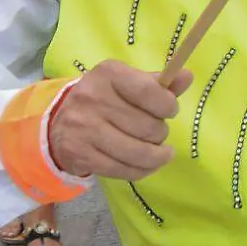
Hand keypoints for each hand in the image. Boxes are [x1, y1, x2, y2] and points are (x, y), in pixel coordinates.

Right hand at [47, 60, 190, 180]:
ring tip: (162, 153)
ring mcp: (84, 128)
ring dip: (157, 156)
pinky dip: (141, 171)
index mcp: (108, 74)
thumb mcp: (128, 83)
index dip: (168, 105)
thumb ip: (159, 83)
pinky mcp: (81, 154)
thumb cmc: (104, 100)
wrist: (59, 124)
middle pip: (147, 126)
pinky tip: (146, 165)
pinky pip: (123, 170)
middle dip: (160, 133)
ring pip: (137, 152)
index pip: (148, 91)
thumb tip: (187, 76)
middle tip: (157, 133)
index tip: (169, 110)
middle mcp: (93, 98)